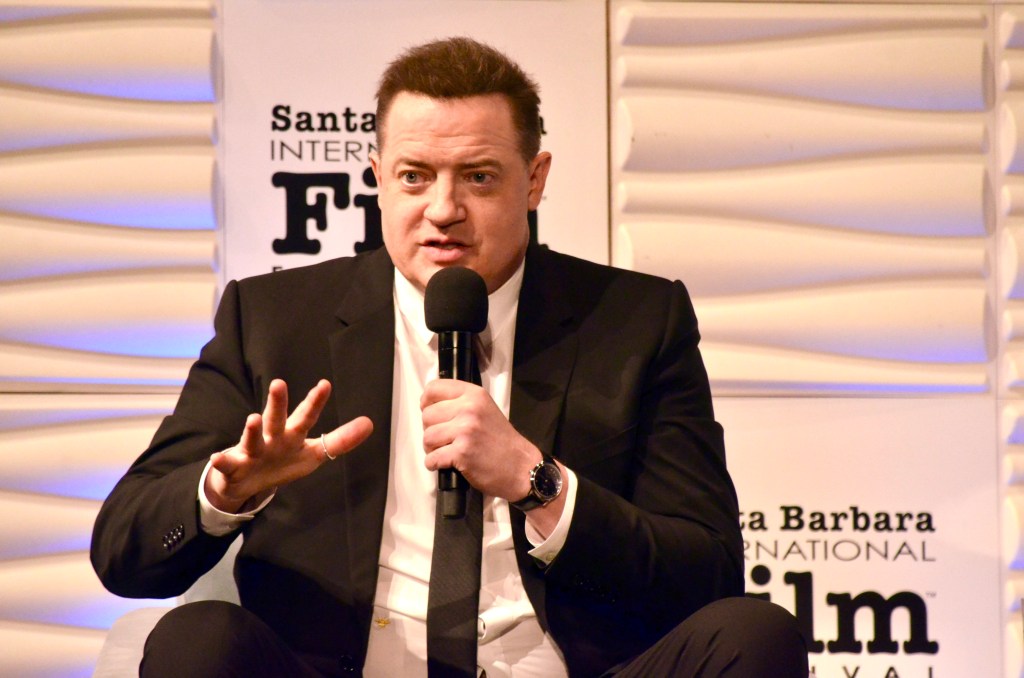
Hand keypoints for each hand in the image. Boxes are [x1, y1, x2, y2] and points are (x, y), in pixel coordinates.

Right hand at [205, 379, 372, 512]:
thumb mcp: (314, 453)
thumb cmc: (282, 460)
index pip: (306, 416)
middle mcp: (272, 437)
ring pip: (252, 439)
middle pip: (276, 418)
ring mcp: (252, 451)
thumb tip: (369, 423)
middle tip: (279, 383)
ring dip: (251, 430)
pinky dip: (222, 461)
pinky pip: (227, 465)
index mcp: (292, 434)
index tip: (325, 384)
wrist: (245, 482)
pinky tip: (217, 457)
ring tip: (252, 418)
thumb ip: (340, 440)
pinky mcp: (235, 467)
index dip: (315, 402)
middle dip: (278, 403)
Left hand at [420, 379, 539, 501]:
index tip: (433, 415)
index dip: (427, 403)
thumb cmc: (501, 440)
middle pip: (427, 415)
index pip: (434, 388)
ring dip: (432, 449)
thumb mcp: (485, 409)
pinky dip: (434, 464)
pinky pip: (432, 458)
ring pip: (427, 437)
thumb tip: (429, 406)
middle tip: (445, 439)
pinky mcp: (462, 453)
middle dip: (431, 430)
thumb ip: (461, 403)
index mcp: (474, 394)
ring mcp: (465, 430)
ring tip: (446, 452)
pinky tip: (447, 464)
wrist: (520, 466)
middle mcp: (469, 409)